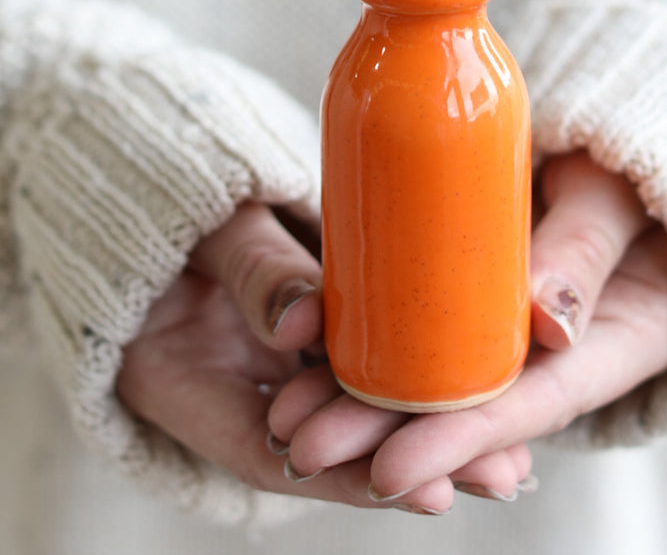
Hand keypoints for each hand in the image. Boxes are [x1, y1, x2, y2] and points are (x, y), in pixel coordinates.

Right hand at [116, 201, 527, 511]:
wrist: (155, 173)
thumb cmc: (162, 196)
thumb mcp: (202, 230)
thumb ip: (249, 269)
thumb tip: (304, 319)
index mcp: (177, 380)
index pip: (268, 454)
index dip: (350, 479)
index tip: (428, 492)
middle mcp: (232, 380)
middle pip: (325, 437)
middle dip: (413, 457)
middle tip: (502, 472)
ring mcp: (269, 351)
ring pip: (350, 395)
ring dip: (424, 419)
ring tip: (511, 441)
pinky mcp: (303, 318)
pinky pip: (356, 345)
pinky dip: (407, 362)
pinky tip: (472, 370)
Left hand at [267, 152, 666, 506]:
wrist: (628, 162)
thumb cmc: (634, 173)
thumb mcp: (617, 199)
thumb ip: (587, 248)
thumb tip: (549, 322)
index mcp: (614, 346)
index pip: (527, 407)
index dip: (458, 441)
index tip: (388, 472)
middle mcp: (558, 352)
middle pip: (468, 404)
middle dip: (383, 431)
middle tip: (303, 443)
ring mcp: (514, 323)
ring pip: (438, 372)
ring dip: (364, 398)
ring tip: (286, 412)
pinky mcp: (479, 290)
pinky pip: (427, 323)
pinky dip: (376, 341)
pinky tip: (312, 348)